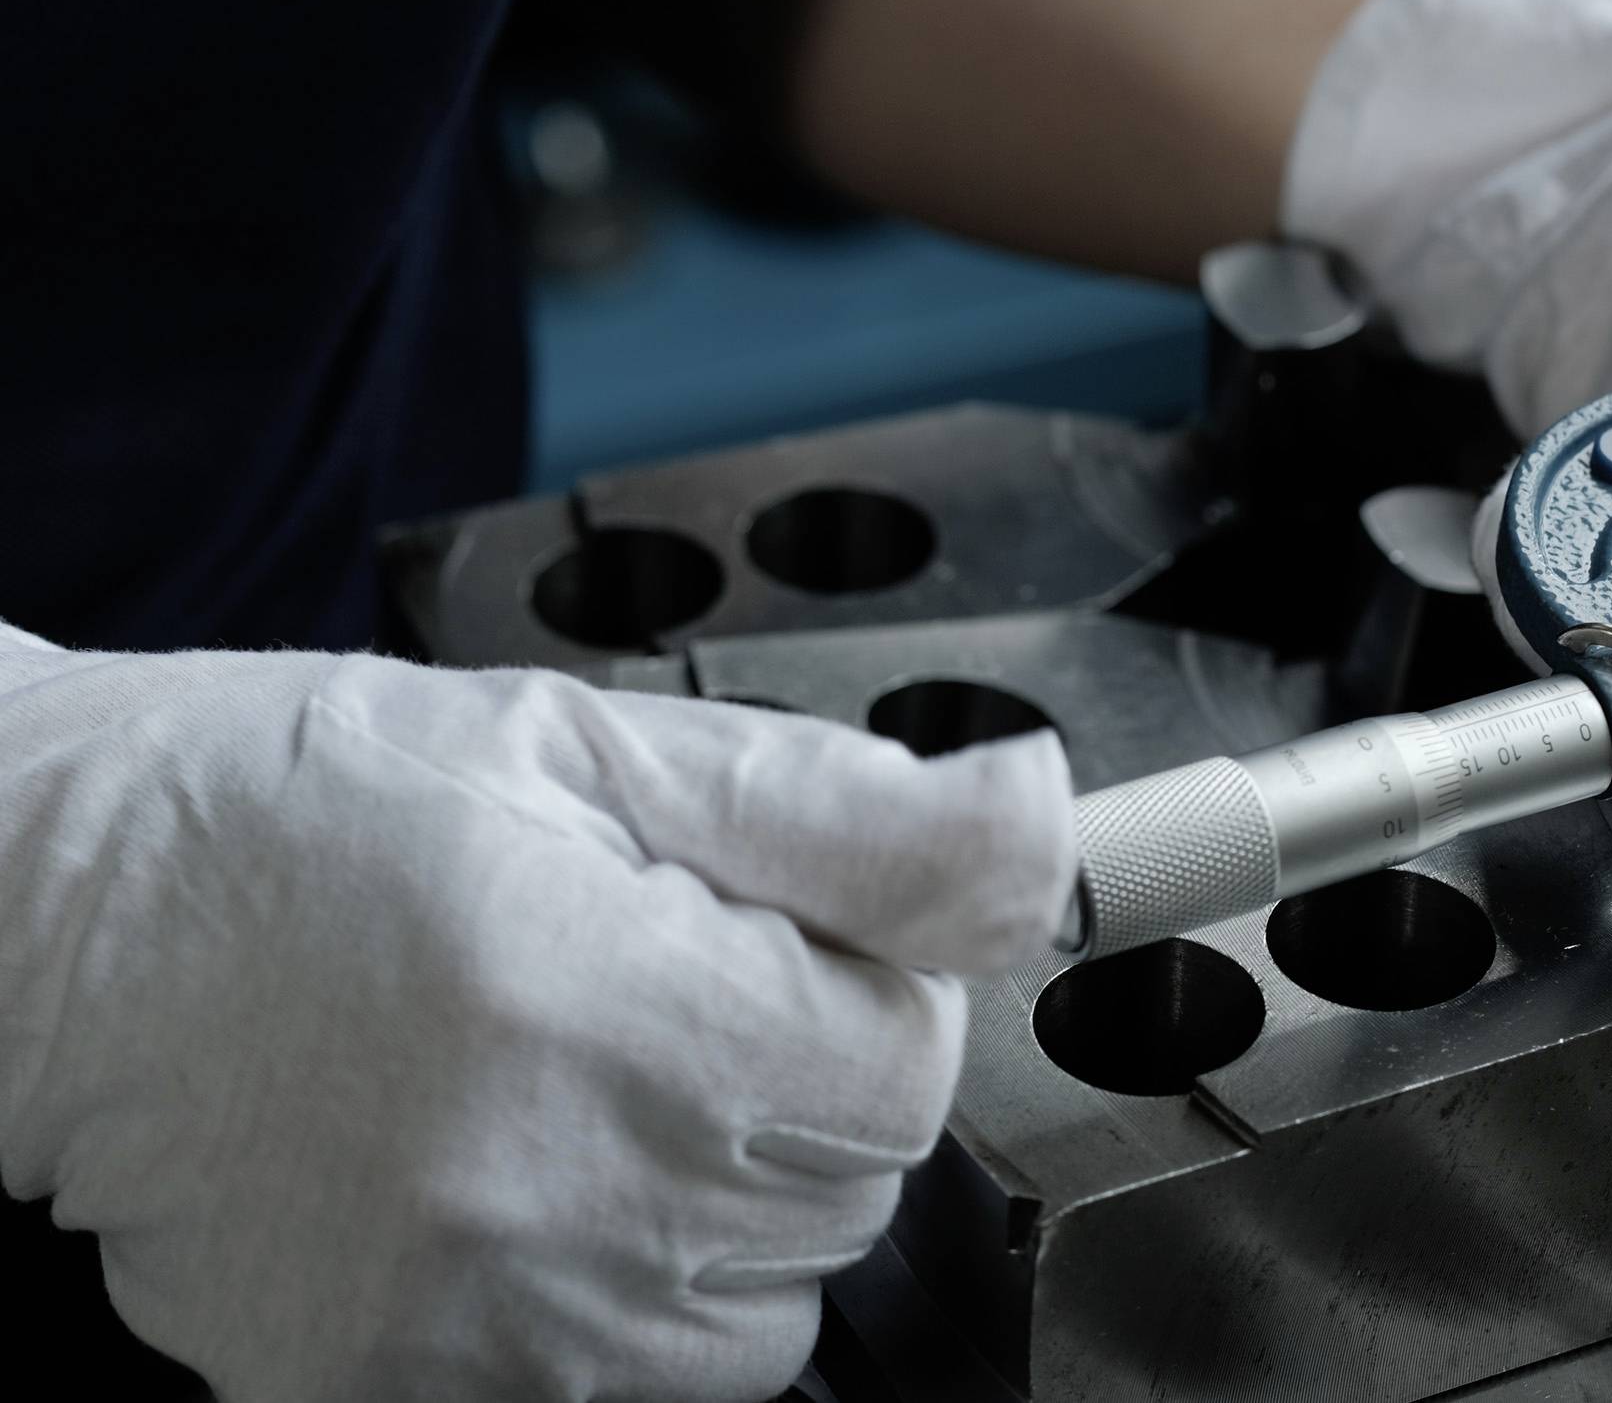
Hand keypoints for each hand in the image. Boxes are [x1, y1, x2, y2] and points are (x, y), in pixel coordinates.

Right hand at [0, 630, 1073, 1400]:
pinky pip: (624, 1392)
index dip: (873, 986)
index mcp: (611, 1000)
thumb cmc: (307, 808)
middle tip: (672, 992)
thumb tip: (1038, 827)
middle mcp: (549, 1186)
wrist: (60, 926)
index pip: (909, 1067)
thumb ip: (842, 812)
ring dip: (736, 1208)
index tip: (783, 942)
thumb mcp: (589, 747)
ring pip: (763, 1320)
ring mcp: (471, 1321)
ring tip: (600, 1089)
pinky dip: (627, 1300)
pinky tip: (533, 1183)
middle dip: (807, 1084)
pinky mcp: (394, 1392)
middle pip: (849, 1191)